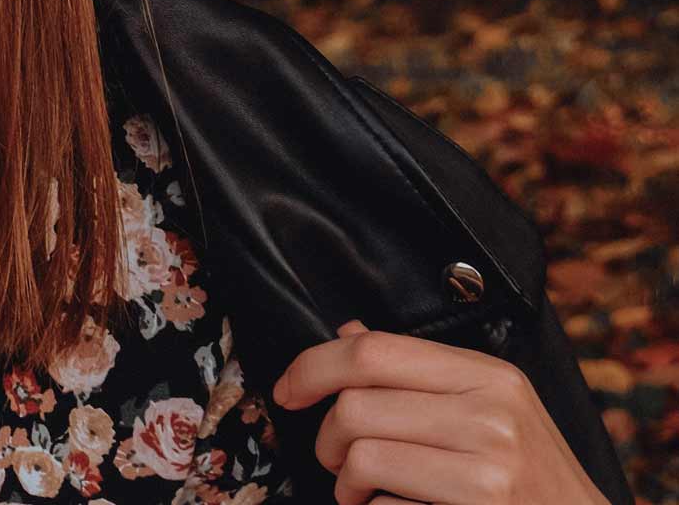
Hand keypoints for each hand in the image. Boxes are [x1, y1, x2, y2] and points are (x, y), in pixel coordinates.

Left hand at [270, 317, 607, 504]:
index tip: (288, 389)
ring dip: (346, 484)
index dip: (312, 366)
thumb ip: (420, 370)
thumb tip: (349, 330)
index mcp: (488, 376)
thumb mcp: (492, 405)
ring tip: (363, 490)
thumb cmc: (531, 475)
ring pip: (362, 458)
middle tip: (339, 458)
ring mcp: (488, 472)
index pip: (373, 351)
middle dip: (328, 438)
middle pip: (355, 407)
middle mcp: (491, 417)